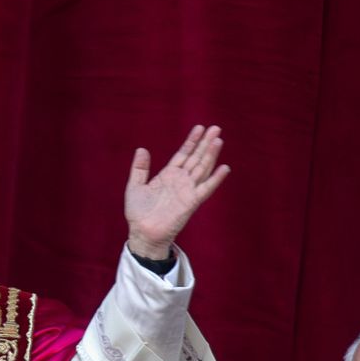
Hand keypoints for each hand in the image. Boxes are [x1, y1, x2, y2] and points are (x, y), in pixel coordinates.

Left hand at [124, 125, 228, 258]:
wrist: (143, 233)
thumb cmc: (138, 213)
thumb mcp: (135, 186)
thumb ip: (139, 168)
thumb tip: (142, 149)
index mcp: (168, 175)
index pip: (183, 154)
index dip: (191, 141)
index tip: (200, 127)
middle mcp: (180, 181)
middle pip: (196, 158)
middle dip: (205, 143)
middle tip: (216, 128)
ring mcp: (187, 190)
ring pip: (202, 169)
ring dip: (211, 155)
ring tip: (218, 140)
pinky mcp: (191, 202)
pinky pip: (205, 189)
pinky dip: (215, 179)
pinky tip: (224, 168)